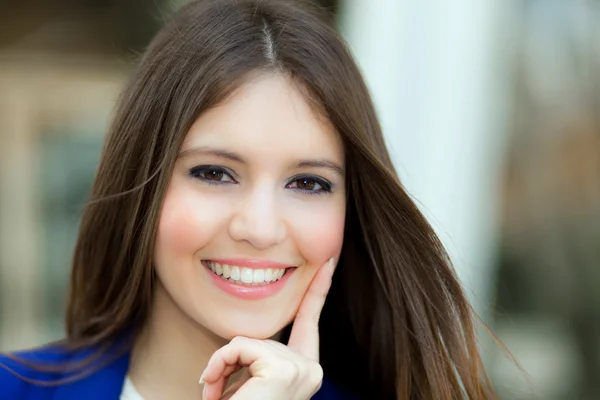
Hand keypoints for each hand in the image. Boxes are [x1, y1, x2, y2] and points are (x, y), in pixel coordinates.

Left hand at [199, 258, 335, 399]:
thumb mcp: (250, 379)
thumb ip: (255, 354)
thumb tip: (242, 342)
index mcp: (305, 368)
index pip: (309, 321)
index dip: (317, 289)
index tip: (326, 263)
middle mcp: (310, 368)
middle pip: (261, 334)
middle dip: (232, 358)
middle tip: (216, 390)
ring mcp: (300, 368)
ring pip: (246, 339)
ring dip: (221, 365)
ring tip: (215, 394)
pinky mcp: (282, 369)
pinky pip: (237, 345)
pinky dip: (218, 364)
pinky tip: (214, 391)